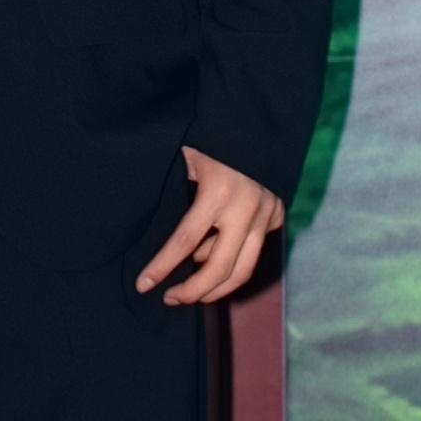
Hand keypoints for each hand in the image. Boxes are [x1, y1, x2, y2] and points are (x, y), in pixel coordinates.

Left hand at [136, 149, 284, 307]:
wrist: (256, 122)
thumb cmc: (210, 138)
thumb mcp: (187, 161)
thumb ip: (178, 197)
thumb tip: (167, 242)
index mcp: (217, 192)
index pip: (184, 242)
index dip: (162, 267)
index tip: (143, 285)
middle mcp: (245, 209)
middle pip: (219, 268)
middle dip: (192, 291)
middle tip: (170, 298)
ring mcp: (266, 214)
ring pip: (243, 270)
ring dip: (215, 289)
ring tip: (190, 293)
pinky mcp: (277, 216)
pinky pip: (251, 252)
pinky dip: (231, 262)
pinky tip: (211, 262)